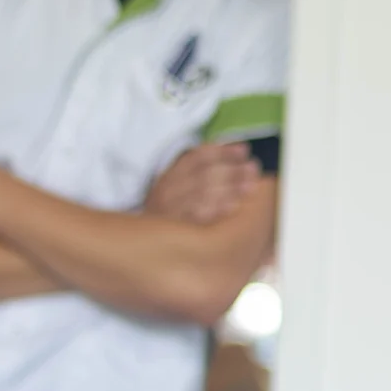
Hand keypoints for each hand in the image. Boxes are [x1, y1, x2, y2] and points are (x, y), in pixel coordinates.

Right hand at [143, 141, 262, 226]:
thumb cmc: (171, 208)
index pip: (198, 157)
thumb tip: (240, 149)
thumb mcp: (178, 184)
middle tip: (253, 169)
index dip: (223, 152)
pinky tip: (233, 205)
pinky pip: (197, 216)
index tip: (244, 150)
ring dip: (229, 189)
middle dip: (232, 171)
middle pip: (203, 175)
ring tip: (250, 186)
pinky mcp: (175, 228)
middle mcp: (169, 189)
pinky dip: (217, 209)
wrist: (137, 240)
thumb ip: (203, 167)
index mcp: (171, 174)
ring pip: (202, 194)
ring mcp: (170, 209)